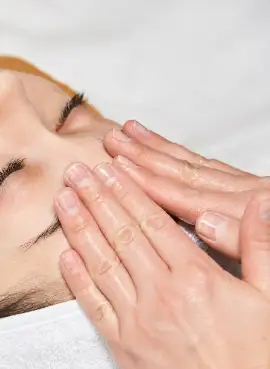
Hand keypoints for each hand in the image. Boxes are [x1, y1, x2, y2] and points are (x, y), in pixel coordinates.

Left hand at [54, 160, 269, 368]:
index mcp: (197, 276)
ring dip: (78, 228)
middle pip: (120, 234)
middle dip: (95, 198)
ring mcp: (138, 320)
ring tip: (63, 201)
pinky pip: (93, 305)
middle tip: (75, 172)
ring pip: (101, 263)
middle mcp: (161, 293)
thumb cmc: (263, 364)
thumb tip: (257, 201)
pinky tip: (64, 255)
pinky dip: (77, 278)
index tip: (108, 169)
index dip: (126, 191)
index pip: (152, 221)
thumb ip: (259, 245)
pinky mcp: (124, 347)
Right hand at [101, 120, 268, 258]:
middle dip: (144, 154)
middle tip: (112, 138)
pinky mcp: (258, 190)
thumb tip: (207, 222)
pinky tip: (171, 150)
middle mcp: (243, 194)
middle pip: (184, 171)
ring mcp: (250, 189)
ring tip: (131, 130)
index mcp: (242, 211)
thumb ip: (240, 237)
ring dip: (159, 148)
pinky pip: (214, 168)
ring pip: (195, 164)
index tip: (116, 168)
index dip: (148, 182)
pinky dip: (188, 157)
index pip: (184, 194)